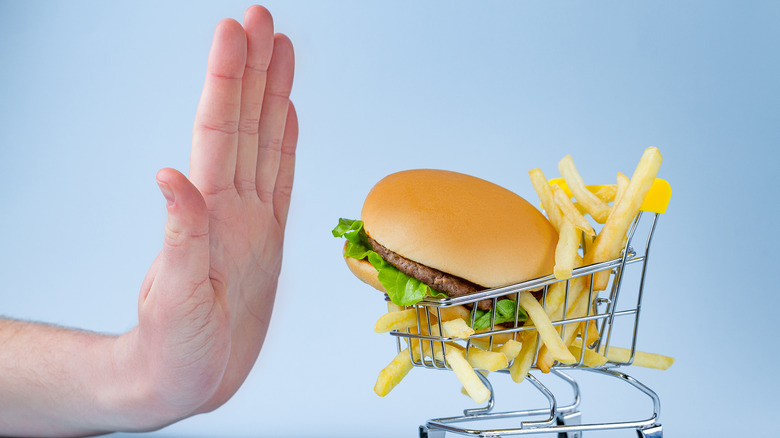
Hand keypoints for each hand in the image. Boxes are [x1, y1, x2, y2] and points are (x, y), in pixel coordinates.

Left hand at [114, 5, 296, 426]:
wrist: (186, 379)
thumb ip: (179, 237)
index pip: (221, 131)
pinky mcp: (265, 239)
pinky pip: (278, 180)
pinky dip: (284, 144)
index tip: (237, 33)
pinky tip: (285, 118)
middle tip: (262, 20)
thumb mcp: (174, 299)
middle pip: (244, 122)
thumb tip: (171, 179)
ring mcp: (250, 220)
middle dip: (253, 68)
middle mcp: (232, 207)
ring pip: (263, 142)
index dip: (230, 80)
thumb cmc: (174, 347)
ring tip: (279, 53)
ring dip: (271, 95)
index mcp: (214, 215)